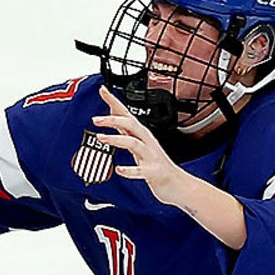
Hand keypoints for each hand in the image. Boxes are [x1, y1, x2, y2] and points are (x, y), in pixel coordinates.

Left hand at [95, 86, 196, 207]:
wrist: (178, 185)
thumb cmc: (157, 165)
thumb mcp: (140, 143)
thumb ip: (126, 129)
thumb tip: (113, 113)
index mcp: (142, 135)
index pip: (126, 114)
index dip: (114, 101)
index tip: (102, 90)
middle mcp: (147, 142)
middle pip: (131, 124)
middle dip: (113, 120)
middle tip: (95, 119)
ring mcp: (152, 157)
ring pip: (135, 144)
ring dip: (117, 140)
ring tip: (101, 138)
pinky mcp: (155, 173)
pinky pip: (142, 171)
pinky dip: (130, 170)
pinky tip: (120, 170)